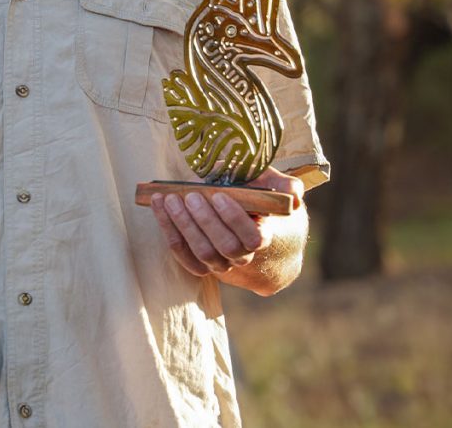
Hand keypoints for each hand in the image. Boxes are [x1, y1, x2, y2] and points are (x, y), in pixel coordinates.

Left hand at [150, 166, 304, 277]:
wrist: (263, 238)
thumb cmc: (266, 206)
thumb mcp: (278, 189)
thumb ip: (286, 186)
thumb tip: (292, 193)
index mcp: (265, 238)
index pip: (252, 238)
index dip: (234, 219)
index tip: (219, 195)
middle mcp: (243, 258)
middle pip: (223, 247)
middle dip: (204, 220)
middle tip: (190, 195)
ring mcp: (222, 265)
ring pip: (201, 253)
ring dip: (182, 225)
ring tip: (169, 199)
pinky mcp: (202, 265)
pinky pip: (184, 256)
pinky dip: (169, 232)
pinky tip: (160, 208)